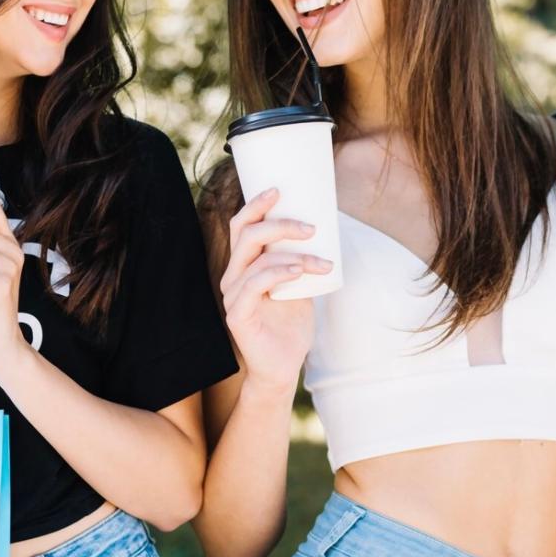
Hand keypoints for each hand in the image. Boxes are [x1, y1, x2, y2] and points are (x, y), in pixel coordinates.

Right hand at [219, 188, 329, 392]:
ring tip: (320, 261)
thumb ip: (301, 260)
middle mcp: (233, 277)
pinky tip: (299, 271)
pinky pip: (256, 285)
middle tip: (311, 227)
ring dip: (293, 254)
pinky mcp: (237, 315)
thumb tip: (323, 229)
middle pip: (246, 235)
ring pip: (256, 259)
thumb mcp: (299, 285)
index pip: (242, 226)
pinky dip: (279, 273)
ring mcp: (232, 296)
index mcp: (243, 266)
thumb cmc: (291, 325)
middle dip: (279, 224)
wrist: (284, 367)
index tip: (279, 189)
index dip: (256, 205)